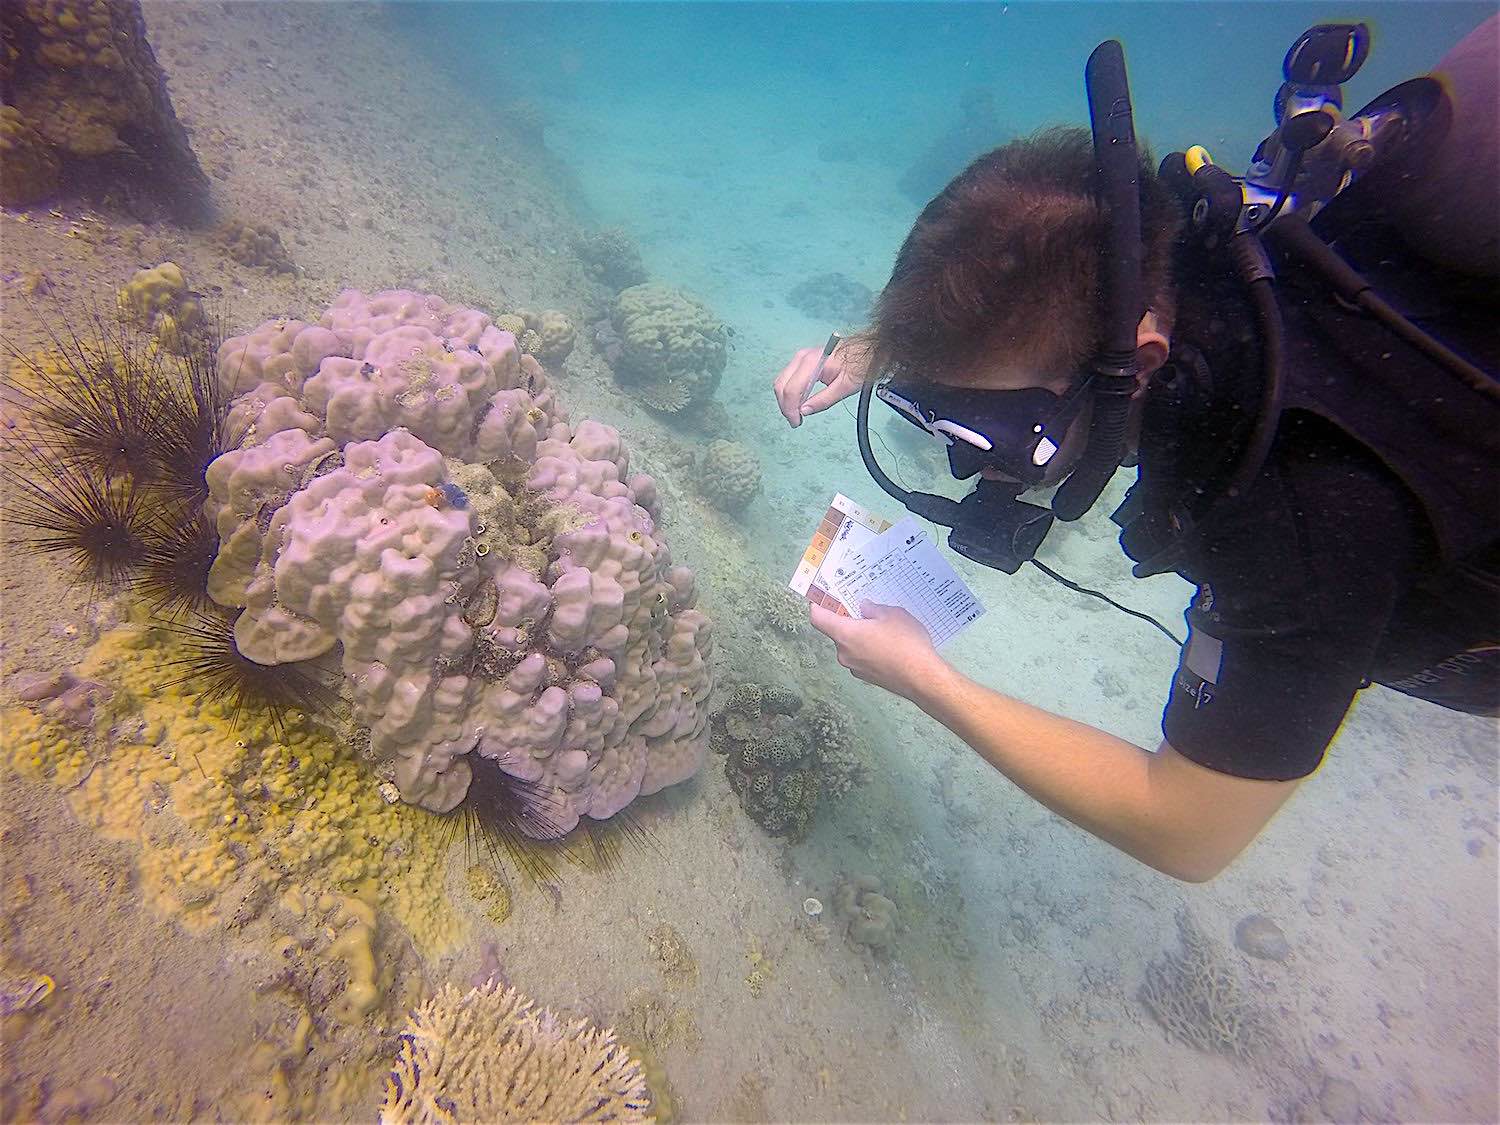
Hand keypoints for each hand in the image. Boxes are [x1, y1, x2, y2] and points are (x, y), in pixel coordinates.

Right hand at [772, 340, 867, 427]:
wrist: (867, 351)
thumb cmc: (859, 366)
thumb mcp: (844, 388)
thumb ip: (823, 401)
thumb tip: (803, 411)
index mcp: (812, 362)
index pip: (791, 389)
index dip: (790, 409)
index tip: (796, 422)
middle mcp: (802, 357)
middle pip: (781, 385)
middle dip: (785, 405)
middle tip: (795, 421)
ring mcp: (801, 357)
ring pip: (782, 381)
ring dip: (785, 399)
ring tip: (797, 414)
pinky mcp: (803, 360)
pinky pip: (788, 377)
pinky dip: (790, 392)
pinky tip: (799, 402)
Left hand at [809, 601, 944, 699]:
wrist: (923, 678)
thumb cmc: (906, 644)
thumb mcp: (892, 614)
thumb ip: (873, 608)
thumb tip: (864, 607)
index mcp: (845, 634)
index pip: (818, 618)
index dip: (817, 606)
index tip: (822, 598)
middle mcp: (844, 653)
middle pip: (836, 632)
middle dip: (849, 621)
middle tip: (865, 610)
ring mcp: (855, 668)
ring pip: (851, 646)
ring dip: (861, 636)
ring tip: (884, 628)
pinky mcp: (867, 677)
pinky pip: (862, 658)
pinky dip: (870, 650)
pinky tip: (890, 645)